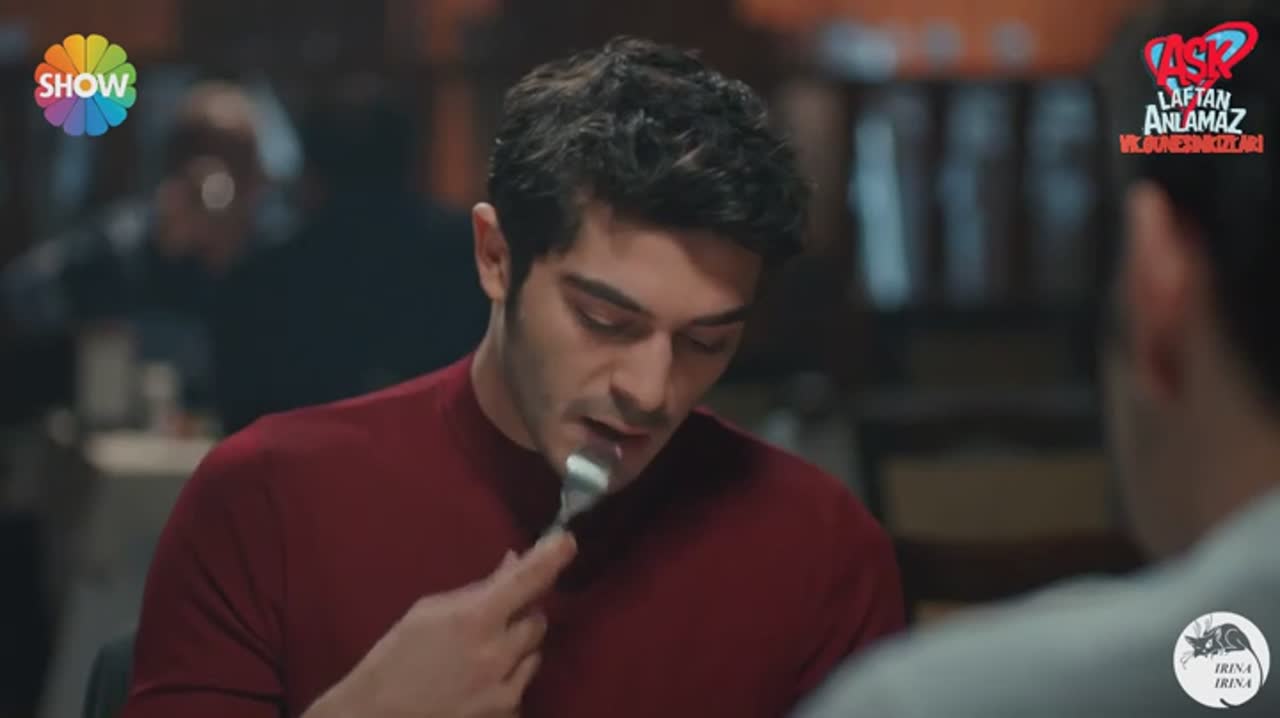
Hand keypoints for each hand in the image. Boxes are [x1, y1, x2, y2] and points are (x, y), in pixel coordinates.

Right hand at [306, 531, 577, 717]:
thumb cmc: (394, 660)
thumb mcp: (428, 612)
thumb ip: (476, 590)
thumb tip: (513, 564)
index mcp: (474, 620)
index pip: (527, 580)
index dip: (552, 557)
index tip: (568, 541)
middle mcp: (498, 654)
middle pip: (537, 620)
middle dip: (522, 613)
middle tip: (497, 616)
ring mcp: (505, 690)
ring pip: (534, 654)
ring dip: (517, 647)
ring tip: (480, 653)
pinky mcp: (507, 713)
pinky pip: (522, 684)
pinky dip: (508, 677)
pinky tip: (478, 681)